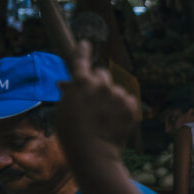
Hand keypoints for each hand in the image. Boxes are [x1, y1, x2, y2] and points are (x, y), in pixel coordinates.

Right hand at [55, 41, 135, 156]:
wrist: (93, 150)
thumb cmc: (72, 131)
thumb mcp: (64, 109)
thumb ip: (70, 92)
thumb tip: (68, 84)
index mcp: (80, 83)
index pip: (81, 60)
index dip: (82, 51)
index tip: (85, 43)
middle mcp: (100, 84)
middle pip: (102, 74)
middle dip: (98, 81)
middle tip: (94, 98)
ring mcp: (116, 94)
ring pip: (115, 88)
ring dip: (110, 96)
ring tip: (103, 115)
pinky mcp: (129, 104)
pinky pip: (126, 98)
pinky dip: (122, 106)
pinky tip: (114, 118)